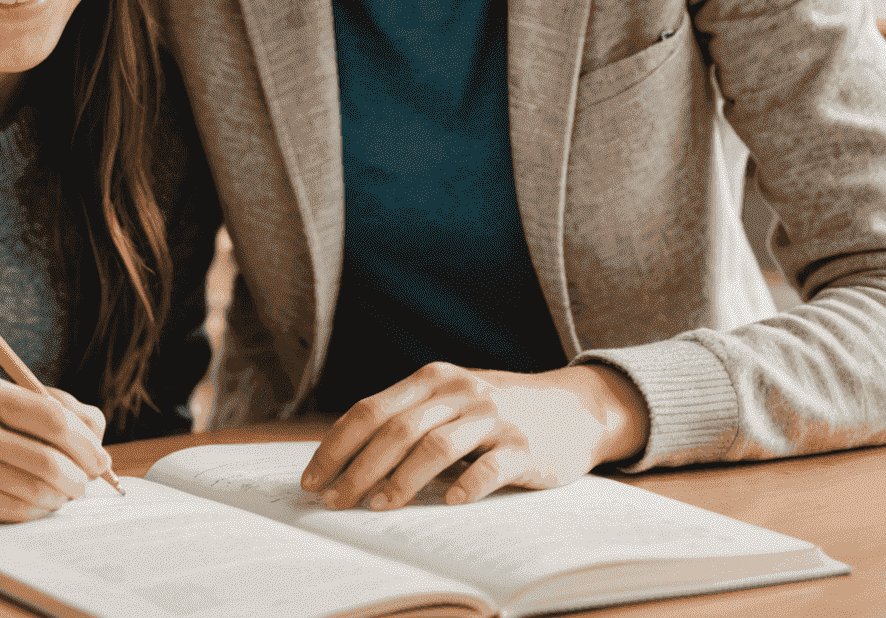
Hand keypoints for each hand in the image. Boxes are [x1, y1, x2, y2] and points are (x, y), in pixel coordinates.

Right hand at [0, 371, 110, 523]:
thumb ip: (36, 404)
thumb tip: (95, 426)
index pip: (50, 412)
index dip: (84, 438)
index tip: (99, 455)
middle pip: (47, 450)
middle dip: (81, 470)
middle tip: (91, 480)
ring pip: (33, 483)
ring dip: (61, 494)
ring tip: (67, 494)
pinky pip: (11, 507)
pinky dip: (36, 510)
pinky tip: (41, 506)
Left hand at [300, 363, 647, 510]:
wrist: (572, 407)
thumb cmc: (496, 412)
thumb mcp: (451, 401)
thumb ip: (409, 419)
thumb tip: (347, 462)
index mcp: (431, 378)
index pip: (370, 409)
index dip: (337, 445)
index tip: (312, 478)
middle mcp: (458, 391)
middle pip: (396, 430)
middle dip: (358, 468)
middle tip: (333, 502)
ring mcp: (492, 416)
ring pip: (436, 447)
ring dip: (401, 480)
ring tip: (377, 507)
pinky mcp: (525, 446)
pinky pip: (490, 467)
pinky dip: (466, 486)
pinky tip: (447, 504)